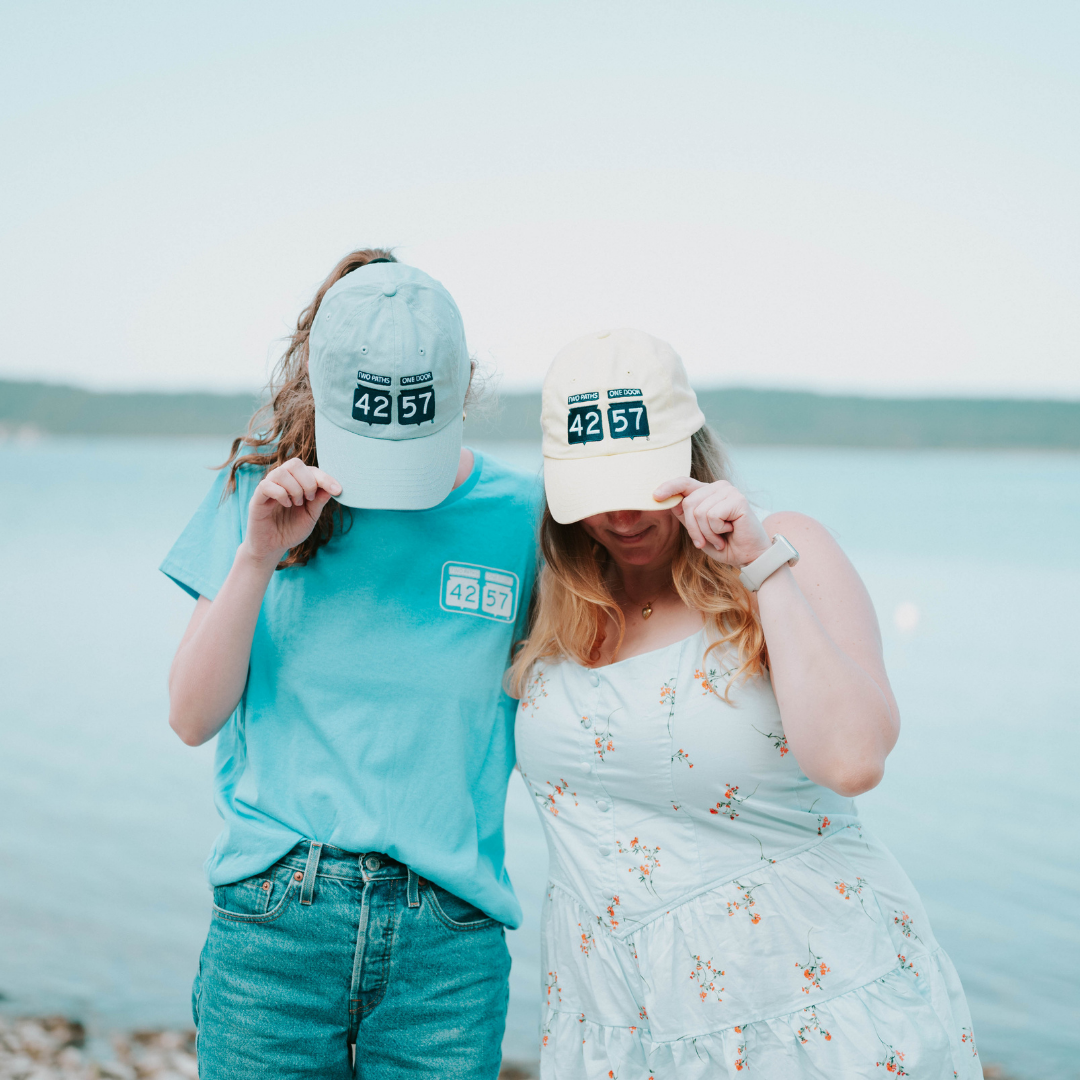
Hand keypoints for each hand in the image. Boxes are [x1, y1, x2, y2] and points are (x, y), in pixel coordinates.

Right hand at [244, 458, 341, 563]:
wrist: (273, 547)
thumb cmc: (291, 530)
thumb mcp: (310, 516)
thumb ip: (318, 501)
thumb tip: (331, 487)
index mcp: (296, 482)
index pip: (311, 470)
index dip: (325, 478)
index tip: (338, 490)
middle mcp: (282, 481)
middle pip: (295, 463)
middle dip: (308, 481)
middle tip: (309, 499)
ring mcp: (268, 487)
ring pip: (280, 472)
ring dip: (294, 488)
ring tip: (297, 503)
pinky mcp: (257, 498)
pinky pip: (266, 485)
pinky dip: (280, 494)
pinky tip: (286, 504)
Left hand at [653, 477, 770, 566]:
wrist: (750, 556)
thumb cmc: (725, 544)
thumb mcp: (699, 531)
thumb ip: (686, 516)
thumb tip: (670, 502)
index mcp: (708, 492)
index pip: (684, 483)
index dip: (668, 487)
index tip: (654, 496)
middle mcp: (719, 487)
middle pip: (688, 503)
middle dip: (693, 528)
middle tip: (705, 541)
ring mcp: (729, 491)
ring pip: (699, 512)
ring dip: (706, 533)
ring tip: (720, 538)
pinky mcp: (737, 500)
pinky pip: (712, 516)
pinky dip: (716, 531)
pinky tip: (729, 532)